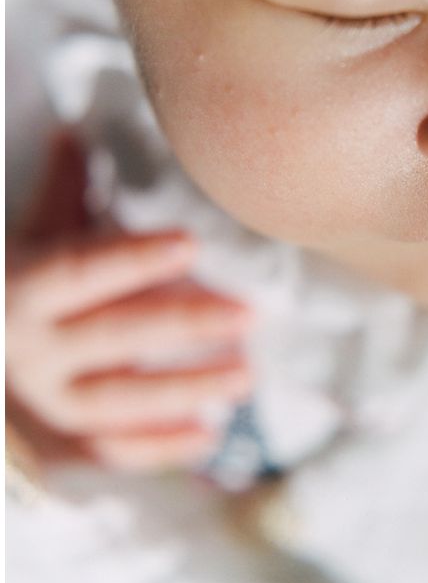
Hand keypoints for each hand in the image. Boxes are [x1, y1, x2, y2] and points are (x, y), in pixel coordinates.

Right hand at [6, 130, 254, 472]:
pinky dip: (158, 448)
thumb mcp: (28, 238)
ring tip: (248, 375)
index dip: (131, 259)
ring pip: (118, 400)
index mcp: (22, 290)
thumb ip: (62, 194)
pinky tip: (210, 434)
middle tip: (249, 313)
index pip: (80, 272)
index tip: (189, 242)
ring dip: (184, 390)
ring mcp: (44, 402)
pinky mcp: (59, 443)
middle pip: (114, 335)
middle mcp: (30, 350)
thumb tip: (76, 130)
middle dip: (183, 324)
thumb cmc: (14, 287)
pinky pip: (110, 452)